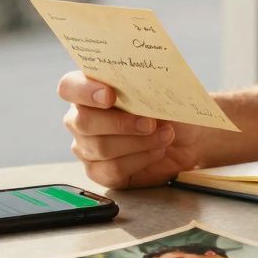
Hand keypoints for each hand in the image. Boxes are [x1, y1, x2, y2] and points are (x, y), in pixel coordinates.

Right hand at [58, 71, 205, 188]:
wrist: (188, 140)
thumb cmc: (170, 109)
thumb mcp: (162, 92)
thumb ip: (145, 86)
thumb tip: (140, 86)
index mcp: (91, 89)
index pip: (69, 87)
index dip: (84, 91)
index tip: (109, 95)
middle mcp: (82, 117)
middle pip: (83, 121)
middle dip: (119, 123)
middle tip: (150, 123)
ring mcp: (87, 146)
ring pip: (99, 147)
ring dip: (137, 142)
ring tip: (164, 136)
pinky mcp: (99, 171)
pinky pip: (110, 170)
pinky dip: (139, 160)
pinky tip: (156, 151)